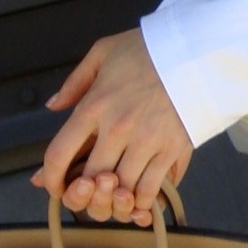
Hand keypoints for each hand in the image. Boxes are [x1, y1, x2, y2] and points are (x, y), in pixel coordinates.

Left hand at [31, 28, 192, 225]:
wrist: (197, 47)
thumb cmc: (149, 49)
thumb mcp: (103, 52)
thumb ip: (75, 82)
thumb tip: (53, 106)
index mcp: (95, 105)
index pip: (59, 153)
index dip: (51, 178)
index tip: (54, 184)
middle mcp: (118, 127)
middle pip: (90, 180)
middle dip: (86, 194)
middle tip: (89, 193)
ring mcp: (148, 140)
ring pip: (121, 190)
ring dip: (115, 200)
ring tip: (115, 195)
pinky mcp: (173, 148)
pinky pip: (152, 189)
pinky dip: (142, 201)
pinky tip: (139, 195)